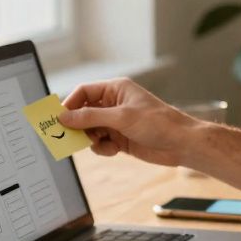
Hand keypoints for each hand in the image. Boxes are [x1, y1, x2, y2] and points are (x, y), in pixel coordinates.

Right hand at [57, 78, 198, 166]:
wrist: (181, 144)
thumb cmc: (158, 123)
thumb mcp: (121, 117)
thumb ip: (90, 117)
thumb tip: (64, 117)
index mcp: (116, 89)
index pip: (84, 92)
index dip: (70, 104)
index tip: (58, 119)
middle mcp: (114, 104)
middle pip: (84, 112)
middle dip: (79, 125)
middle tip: (70, 137)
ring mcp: (117, 122)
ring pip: (90, 130)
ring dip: (91, 139)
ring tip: (101, 143)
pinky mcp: (121, 139)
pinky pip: (101, 143)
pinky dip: (103, 148)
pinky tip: (114, 150)